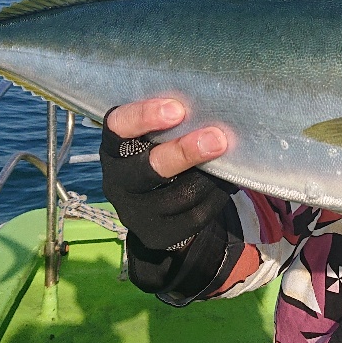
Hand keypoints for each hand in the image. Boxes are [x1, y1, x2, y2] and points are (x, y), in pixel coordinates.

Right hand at [99, 98, 234, 251]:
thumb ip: (171, 123)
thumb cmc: (158, 154)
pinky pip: (194, 216)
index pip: (118, 127)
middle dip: (185, 152)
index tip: (177, 109)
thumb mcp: (154, 137)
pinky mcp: (157, 235)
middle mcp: (117, 182)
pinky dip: (216, 196)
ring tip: (227, 157)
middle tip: (218, 138)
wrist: (153, 212)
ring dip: (210, 176)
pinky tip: (226, 182)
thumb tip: (213, 108)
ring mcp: (135, 212)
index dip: (144, 116)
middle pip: (149, 169)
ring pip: (179, 195)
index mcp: (114, 148)